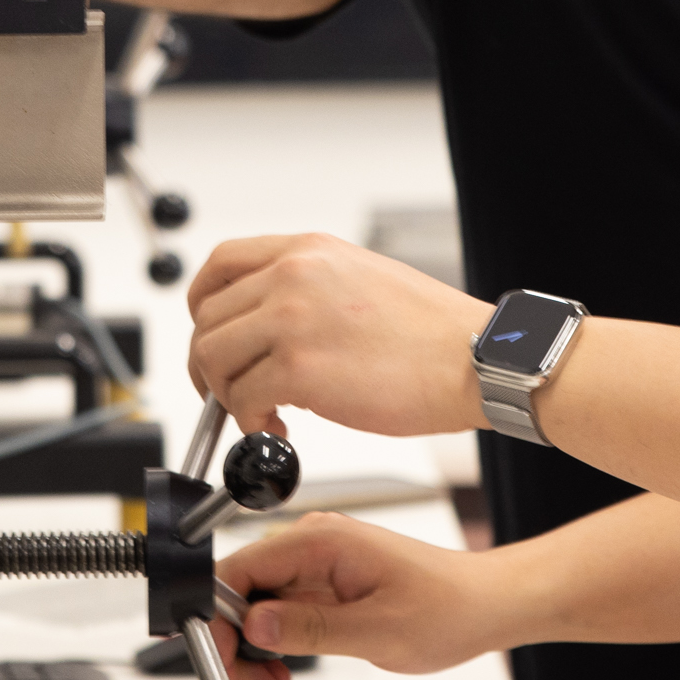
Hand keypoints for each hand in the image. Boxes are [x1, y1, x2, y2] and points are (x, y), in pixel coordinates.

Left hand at [187, 234, 487, 441]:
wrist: (476, 359)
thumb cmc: (432, 334)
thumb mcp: (360, 279)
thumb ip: (306, 290)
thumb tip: (264, 329)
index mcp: (308, 251)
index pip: (220, 264)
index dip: (203, 306)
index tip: (210, 336)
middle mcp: (292, 275)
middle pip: (208, 318)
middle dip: (211, 366)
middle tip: (231, 393)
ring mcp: (292, 319)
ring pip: (213, 358)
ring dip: (227, 396)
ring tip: (263, 413)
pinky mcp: (299, 368)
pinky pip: (241, 399)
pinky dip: (250, 422)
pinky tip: (282, 428)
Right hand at [215, 513, 517, 679]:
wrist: (482, 607)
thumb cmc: (447, 608)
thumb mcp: (376, 630)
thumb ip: (310, 629)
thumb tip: (255, 626)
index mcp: (320, 541)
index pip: (238, 571)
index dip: (219, 619)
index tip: (224, 660)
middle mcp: (312, 545)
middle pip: (241, 593)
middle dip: (239, 648)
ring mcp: (316, 565)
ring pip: (257, 609)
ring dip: (256, 654)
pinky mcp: (323, 585)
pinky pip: (280, 615)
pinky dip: (276, 649)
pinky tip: (287, 675)